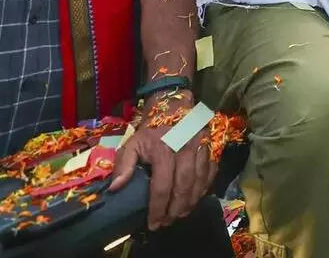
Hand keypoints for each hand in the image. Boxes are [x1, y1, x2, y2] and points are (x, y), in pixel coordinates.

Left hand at [108, 93, 217, 229]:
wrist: (174, 103)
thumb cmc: (152, 128)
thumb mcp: (132, 142)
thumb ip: (123, 165)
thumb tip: (115, 188)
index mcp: (163, 149)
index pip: (161, 186)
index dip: (158, 208)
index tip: (153, 223)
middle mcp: (185, 148)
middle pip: (184, 186)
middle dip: (176, 209)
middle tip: (168, 222)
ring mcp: (202, 147)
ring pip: (200, 181)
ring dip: (191, 202)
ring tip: (181, 214)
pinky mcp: (213, 145)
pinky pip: (212, 171)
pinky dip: (205, 187)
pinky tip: (196, 198)